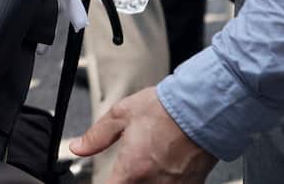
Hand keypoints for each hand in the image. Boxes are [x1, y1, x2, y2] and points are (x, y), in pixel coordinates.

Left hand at [70, 87, 216, 183]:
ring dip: (144, 181)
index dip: (105, 183)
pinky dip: (163, 181)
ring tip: (147, 164)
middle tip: (128, 167)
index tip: (106, 177)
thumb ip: (96, 136)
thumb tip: (78, 147)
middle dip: (125, 180)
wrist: (204, 108)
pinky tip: (163, 167)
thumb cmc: (166, 109)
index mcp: (133, 170)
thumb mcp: (121, 114)